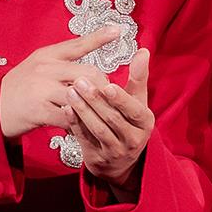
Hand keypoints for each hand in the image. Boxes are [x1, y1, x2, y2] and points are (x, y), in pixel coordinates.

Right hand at [0, 28, 117, 137]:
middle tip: (109, 97)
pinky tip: (81, 127)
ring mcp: (41, 89)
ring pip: (81, 94)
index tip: (117, 31)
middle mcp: (45, 68)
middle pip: (88, 72)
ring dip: (94, 106)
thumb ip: (59, 65)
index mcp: (46, 55)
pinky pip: (69, 116)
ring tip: (101, 113)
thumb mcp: (36, 67)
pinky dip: (78, 123)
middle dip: (103, 86)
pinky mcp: (39, 110)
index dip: (98, 37)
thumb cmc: (18, 89)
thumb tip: (87, 71)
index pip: (77, 44)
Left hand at [64, 47, 153, 187]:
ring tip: (70, 92)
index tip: (108, 85)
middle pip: (113, 118)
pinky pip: (84, 139)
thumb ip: (139, 77)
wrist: (120, 161)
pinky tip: (65, 109)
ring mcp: (115, 151)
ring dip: (83, 110)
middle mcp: (133, 139)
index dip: (121, 99)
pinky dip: (75, 124)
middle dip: (96, 100)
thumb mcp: (138, 101)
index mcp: (145, 122)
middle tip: (80, 81)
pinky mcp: (97, 158)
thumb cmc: (129, 122)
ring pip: (98, 129)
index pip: (134, 110)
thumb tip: (143, 50)